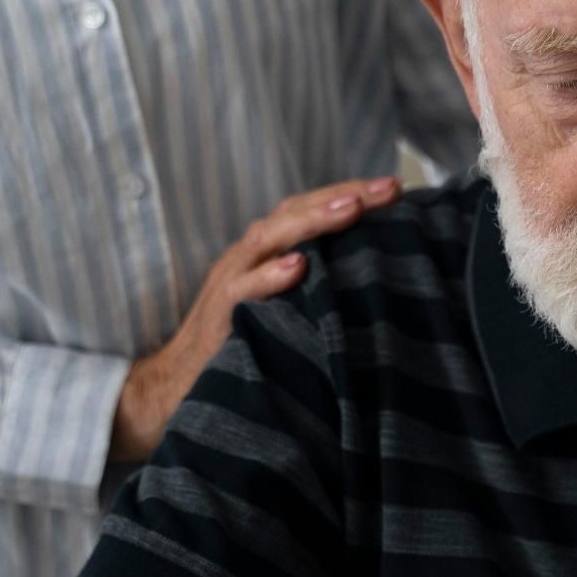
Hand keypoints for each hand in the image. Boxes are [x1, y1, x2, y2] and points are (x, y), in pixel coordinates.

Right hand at [111, 177, 401, 462]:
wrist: (178, 388)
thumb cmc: (245, 347)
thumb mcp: (287, 310)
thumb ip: (319, 289)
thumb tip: (380, 280)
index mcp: (268, 253)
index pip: (310, 211)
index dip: (351, 195)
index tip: (397, 189)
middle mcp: (249, 258)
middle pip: (295, 213)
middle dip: (343, 196)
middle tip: (388, 188)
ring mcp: (230, 282)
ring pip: (269, 239)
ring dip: (311, 222)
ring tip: (351, 209)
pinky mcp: (217, 316)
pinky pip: (241, 290)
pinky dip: (268, 276)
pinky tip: (297, 267)